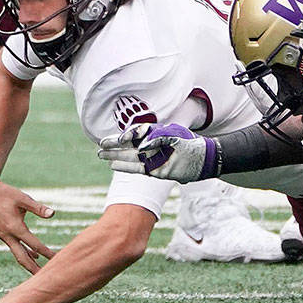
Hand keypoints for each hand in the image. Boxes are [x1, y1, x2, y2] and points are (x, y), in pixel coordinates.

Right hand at [0, 177, 55, 273]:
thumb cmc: (5, 193)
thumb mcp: (23, 198)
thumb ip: (38, 208)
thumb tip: (52, 214)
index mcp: (15, 227)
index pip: (34, 245)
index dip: (47, 252)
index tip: (57, 259)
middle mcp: (8, 235)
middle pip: (22, 258)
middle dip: (34, 269)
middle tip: (45, 279)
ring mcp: (3, 235)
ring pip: (17, 254)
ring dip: (29, 263)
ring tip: (40, 272)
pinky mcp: (0, 233)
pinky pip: (13, 247)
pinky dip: (23, 252)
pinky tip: (33, 255)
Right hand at [97, 122, 219, 181]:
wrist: (202, 159)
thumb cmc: (189, 144)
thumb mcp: (174, 136)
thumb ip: (157, 139)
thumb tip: (142, 147)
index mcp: (154, 133)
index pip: (135, 133)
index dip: (126, 135)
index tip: (120, 139)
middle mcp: (150, 145)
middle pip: (128, 144)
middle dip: (114, 145)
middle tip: (100, 145)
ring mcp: (151, 158)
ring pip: (129, 156)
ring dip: (115, 155)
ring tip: (100, 154)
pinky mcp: (154, 170)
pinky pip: (136, 168)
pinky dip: (125, 167)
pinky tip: (113, 165)